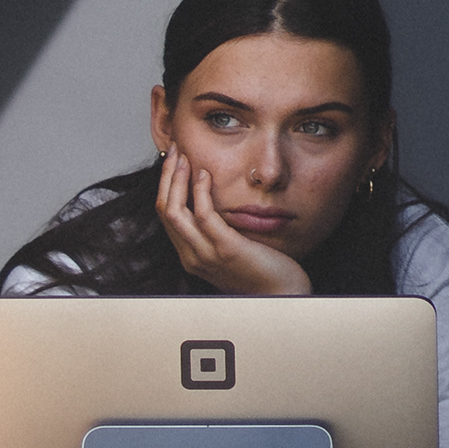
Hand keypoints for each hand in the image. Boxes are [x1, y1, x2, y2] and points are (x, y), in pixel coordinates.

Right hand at [155, 146, 311, 295]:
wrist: (284, 297)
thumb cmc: (263, 273)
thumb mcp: (231, 249)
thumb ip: (218, 231)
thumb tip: (214, 201)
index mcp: (190, 256)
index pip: (166, 215)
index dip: (166, 185)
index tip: (175, 161)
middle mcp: (191, 257)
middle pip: (164, 209)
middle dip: (167, 176)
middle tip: (175, 150)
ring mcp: (206, 255)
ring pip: (174, 211)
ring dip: (177, 179)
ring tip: (184, 157)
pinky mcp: (226, 250)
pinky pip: (203, 216)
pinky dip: (199, 192)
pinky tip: (205, 175)